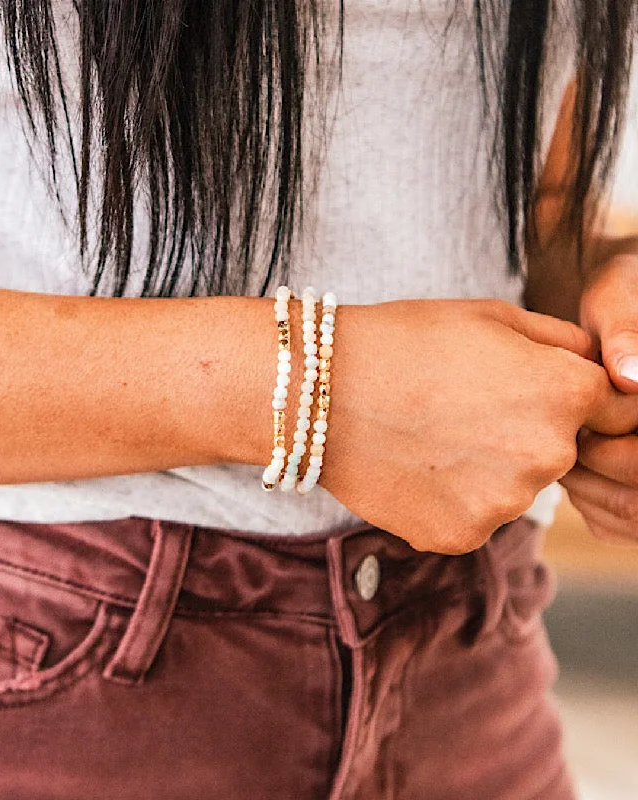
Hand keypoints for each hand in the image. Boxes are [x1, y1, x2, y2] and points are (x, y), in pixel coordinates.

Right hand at [321, 299, 637, 553]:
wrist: (322, 392)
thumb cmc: (406, 341)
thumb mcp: (494, 316)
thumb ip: (563, 341)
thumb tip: (597, 365)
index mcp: (566, 394)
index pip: (610, 407)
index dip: (567, 393)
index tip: (524, 388)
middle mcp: (549, 456)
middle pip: (560, 450)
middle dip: (525, 430)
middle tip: (463, 407)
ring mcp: (505, 503)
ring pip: (514, 486)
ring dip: (488, 467)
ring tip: (432, 434)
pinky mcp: (462, 536)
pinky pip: (475, 515)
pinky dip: (453, 496)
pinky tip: (416, 465)